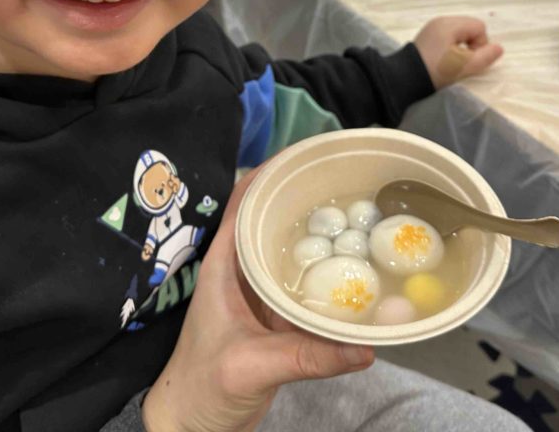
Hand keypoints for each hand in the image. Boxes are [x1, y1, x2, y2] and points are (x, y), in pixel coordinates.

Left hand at [142, 169, 374, 431]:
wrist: (192, 426)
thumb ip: (306, 355)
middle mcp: (241, 271)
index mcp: (224, 266)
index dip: (269, 173)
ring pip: (289, 250)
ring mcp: (259, 294)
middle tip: (350, 182)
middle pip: (272, 219)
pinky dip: (327, 274)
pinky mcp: (275, 318)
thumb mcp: (252, 367)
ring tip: (361, 216)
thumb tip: (366, 346)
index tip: (306, 154)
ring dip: (319, 235)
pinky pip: (303, 284)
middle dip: (305, 198)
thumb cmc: (203, 388)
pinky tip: (357, 272)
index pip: (243, 202)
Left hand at [413, 16, 502, 87]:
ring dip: (461, 47)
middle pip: (469, 28)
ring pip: (459, 33)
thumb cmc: (436, 70)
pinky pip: (448, 37)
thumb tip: (499, 48)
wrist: (404, 79)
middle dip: (471, 45)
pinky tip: (443, 60)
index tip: (469, 60)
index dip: (480, 44)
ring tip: (451, 62)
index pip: (479, 27)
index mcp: (450, 24)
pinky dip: (450, 47)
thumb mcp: (464, 66)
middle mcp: (441, 21)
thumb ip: (485, 57)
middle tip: (461, 62)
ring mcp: (432, 28)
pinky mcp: (426, 37)